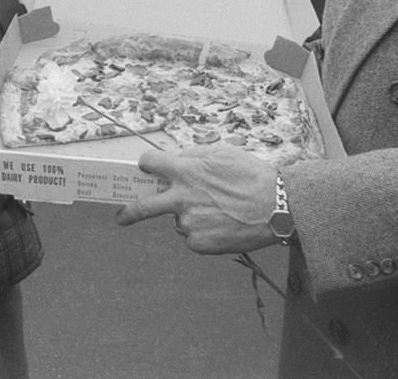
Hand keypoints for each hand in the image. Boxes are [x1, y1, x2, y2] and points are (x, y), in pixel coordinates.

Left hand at [115, 145, 279, 253]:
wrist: (276, 207)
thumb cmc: (251, 175)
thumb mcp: (221, 153)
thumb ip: (193, 155)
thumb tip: (176, 159)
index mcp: (186, 171)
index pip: (150, 163)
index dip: (147, 165)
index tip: (145, 169)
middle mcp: (182, 199)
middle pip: (143, 207)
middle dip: (128, 212)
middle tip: (121, 217)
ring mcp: (189, 223)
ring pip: (179, 220)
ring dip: (191, 215)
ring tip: (220, 210)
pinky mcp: (199, 243)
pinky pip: (193, 236)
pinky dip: (204, 231)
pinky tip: (224, 224)